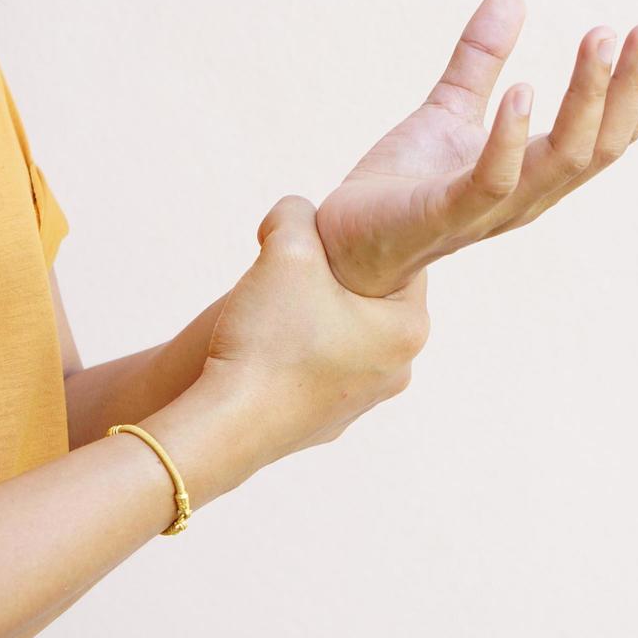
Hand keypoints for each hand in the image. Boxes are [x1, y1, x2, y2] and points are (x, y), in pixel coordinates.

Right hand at [201, 194, 429, 469]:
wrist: (229, 424)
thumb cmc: (269, 338)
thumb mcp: (285, 249)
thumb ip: (295, 214)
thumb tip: (295, 213)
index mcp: (408, 329)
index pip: (400, 263)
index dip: (356, 242)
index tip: (320, 242)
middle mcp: (397, 370)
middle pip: (368, 299)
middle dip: (329, 279)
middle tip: (291, 272)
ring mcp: (362, 402)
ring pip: (340, 335)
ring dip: (310, 316)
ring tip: (272, 312)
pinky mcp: (326, 423)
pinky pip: (316, 370)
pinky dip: (293, 354)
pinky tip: (263, 350)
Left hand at [315, 0, 637, 296]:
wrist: (343, 245)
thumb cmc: (401, 187)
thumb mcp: (446, 111)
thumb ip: (479, 61)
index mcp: (537, 172)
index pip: (610, 132)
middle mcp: (528, 195)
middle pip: (602, 145)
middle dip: (632, 87)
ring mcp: (490, 209)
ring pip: (562, 159)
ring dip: (587, 98)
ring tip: (602, 39)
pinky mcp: (444, 215)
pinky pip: (492, 180)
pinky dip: (511, 136)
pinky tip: (523, 90)